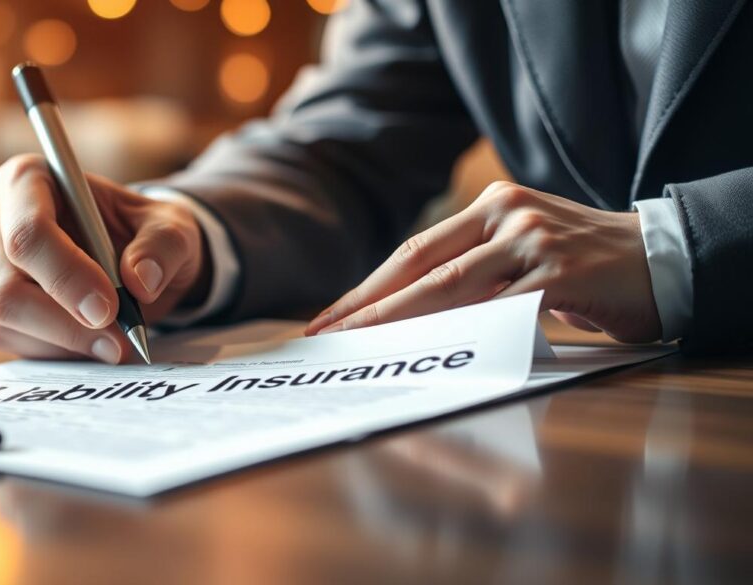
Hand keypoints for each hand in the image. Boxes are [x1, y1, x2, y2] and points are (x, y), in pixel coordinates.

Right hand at [0, 154, 207, 361]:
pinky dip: (54, 350)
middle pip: (7, 284)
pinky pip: (8, 338)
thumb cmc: (143, 231)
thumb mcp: (172, 227)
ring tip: (113, 344)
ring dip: (63, 341)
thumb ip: (164, 245)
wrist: (131, 256)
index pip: (29, 232)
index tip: (109, 307)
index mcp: (29, 179)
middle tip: (118, 340)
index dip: (66, 275)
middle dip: (65, 322)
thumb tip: (141, 281)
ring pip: (2, 317)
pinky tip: (89, 343)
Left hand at [305, 181, 661, 342]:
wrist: (663, 258)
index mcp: (490, 206)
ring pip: (450, 285)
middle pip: (420, 265)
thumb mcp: (522, 254)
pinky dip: (463, 332)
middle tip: (329, 334)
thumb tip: (409, 316)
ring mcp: (533, 239)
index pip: (415, 250)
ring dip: (400, 319)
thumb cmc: (584, 265)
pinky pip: (500, 307)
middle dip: (369, 304)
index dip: (369, 286)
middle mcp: (506, 213)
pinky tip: (430, 351)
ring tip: (363, 344)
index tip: (331, 316)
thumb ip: (474, 274)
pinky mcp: (561, 271)